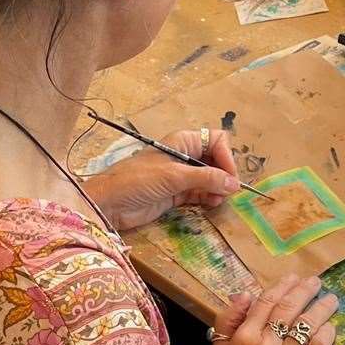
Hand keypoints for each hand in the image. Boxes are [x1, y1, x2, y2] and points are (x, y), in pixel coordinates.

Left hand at [86, 129, 239, 229]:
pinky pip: (201, 193)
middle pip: (216, 160)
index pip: (216, 140)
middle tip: (228, 191)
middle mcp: (184, 156)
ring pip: (210, 178)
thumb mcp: (173, 176)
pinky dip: (209, 197)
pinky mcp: (176, 194)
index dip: (226, 156)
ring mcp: (181, 176)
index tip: (230, 176)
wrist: (110, 203)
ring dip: (218, 188)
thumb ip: (205, 178)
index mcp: (183, 141)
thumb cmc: (137, 180)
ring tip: (218, 200)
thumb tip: (234, 183)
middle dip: (224, 174)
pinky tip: (212, 203)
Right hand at [204, 275, 336, 344]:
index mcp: (241, 341)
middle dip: (304, 291)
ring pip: (306, 326)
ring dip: (321, 308)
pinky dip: (327, 334)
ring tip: (330, 299)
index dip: (281, 287)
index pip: (264, 303)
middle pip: (288, 310)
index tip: (293, 278)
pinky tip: (332, 326)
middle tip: (316, 282)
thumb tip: (244, 294)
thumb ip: (226, 324)